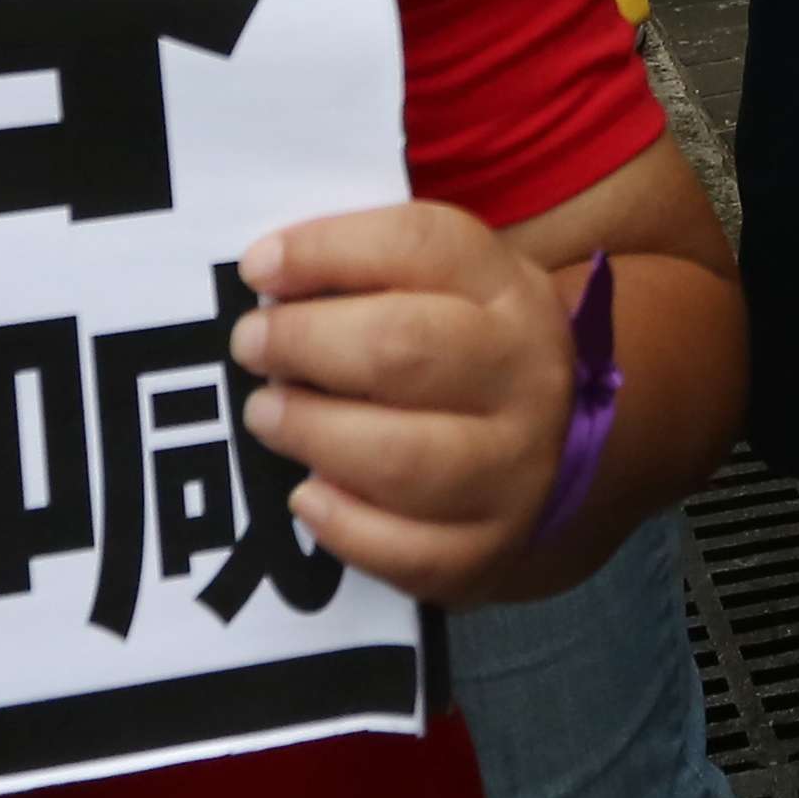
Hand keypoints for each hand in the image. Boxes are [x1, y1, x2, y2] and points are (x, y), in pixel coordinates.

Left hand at [228, 198, 574, 607]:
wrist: (548, 448)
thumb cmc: (460, 350)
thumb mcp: (443, 284)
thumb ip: (366, 268)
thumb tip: (267, 272)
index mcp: (508, 290)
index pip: (420, 247)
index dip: (326, 251)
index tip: (257, 267)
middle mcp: (524, 375)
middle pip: (404, 349)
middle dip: (303, 343)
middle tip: (250, 345)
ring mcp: (514, 470)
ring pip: (400, 458)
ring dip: (311, 433)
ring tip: (265, 415)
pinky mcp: (487, 550)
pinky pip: (403, 550)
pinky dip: (339, 524)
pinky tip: (305, 496)